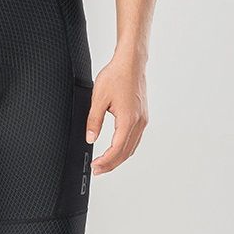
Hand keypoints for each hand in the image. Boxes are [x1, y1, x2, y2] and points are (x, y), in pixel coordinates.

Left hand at [85, 52, 147, 174]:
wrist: (130, 63)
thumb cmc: (116, 76)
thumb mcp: (98, 98)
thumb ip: (94, 120)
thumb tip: (90, 138)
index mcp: (128, 120)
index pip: (116, 149)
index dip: (105, 161)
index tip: (95, 167)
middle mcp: (138, 122)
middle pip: (126, 152)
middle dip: (111, 164)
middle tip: (97, 170)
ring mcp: (142, 120)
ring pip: (132, 147)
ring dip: (119, 158)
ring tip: (105, 163)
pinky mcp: (143, 116)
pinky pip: (135, 138)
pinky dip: (125, 148)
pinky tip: (117, 148)